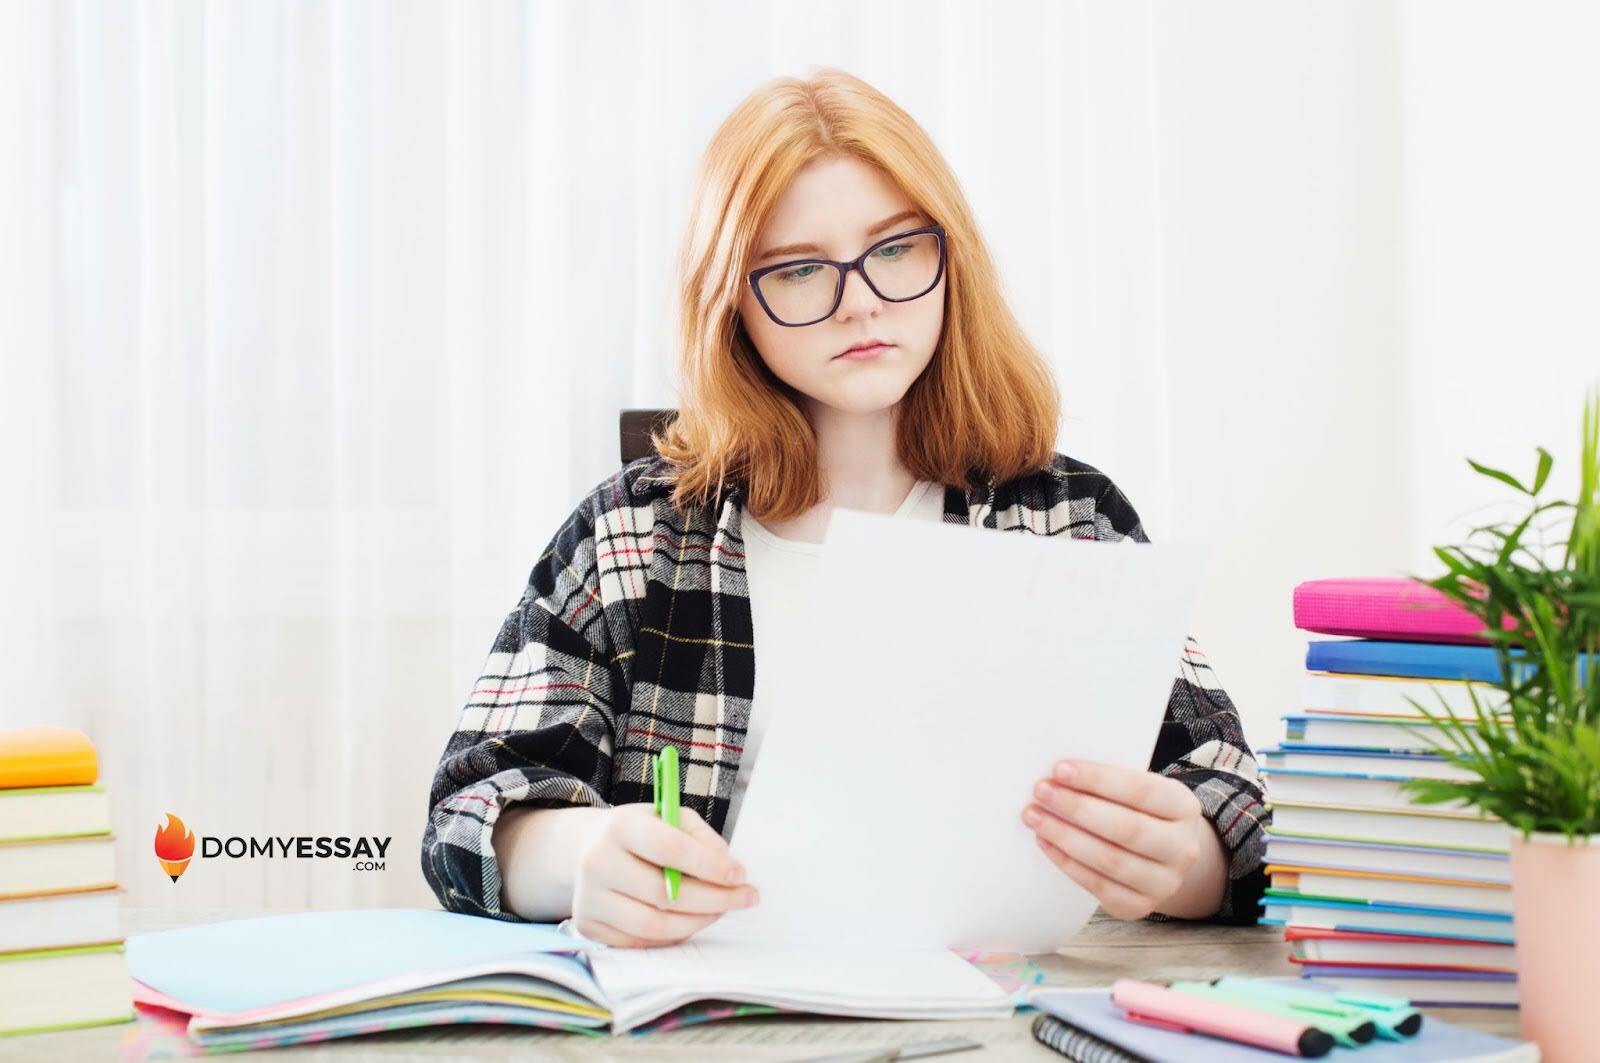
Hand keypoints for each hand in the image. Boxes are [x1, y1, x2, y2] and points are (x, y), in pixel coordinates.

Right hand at [570, 804, 759, 947]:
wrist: (586, 848)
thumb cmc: (639, 831)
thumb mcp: (669, 816)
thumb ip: (701, 837)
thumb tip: (728, 870)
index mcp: (620, 826)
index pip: (670, 849)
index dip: (710, 866)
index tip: (740, 875)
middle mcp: (599, 862)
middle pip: (664, 893)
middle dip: (714, 899)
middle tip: (745, 898)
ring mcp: (590, 898)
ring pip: (653, 925)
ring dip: (697, 922)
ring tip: (720, 910)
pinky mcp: (590, 926)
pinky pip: (640, 942)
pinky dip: (673, 935)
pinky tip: (691, 920)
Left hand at [1020, 759, 1224, 920]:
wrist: (1161, 858)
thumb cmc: (1139, 812)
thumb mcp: (1139, 790)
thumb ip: (1109, 782)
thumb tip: (1058, 773)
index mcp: (1184, 807)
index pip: (1141, 790)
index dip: (1098, 779)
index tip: (1059, 769)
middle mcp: (1182, 848)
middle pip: (1126, 828)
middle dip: (1077, 808)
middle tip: (1040, 791)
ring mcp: (1164, 882)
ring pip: (1109, 860)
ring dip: (1065, 836)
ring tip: (1033, 816)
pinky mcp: (1139, 905)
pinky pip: (1098, 885)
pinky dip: (1067, 862)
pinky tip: (1044, 842)